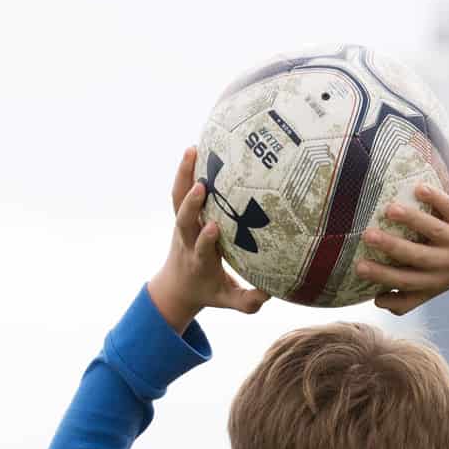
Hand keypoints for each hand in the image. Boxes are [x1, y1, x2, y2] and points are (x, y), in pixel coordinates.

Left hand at [146, 147, 270, 332]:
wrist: (176, 286)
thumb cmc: (208, 292)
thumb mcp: (229, 301)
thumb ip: (250, 301)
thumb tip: (273, 291)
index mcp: (199, 262)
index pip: (201, 250)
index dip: (205, 239)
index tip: (213, 227)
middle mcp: (187, 242)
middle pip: (183, 221)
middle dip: (190, 204)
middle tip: (201, 185)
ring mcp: (182, 227)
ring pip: (176, 200)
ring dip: (183, 176)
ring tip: (193, 149)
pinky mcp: (181, 215)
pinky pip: (179, 190)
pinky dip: (185, 170)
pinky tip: (195, 148)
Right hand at [355, 184, 448, 324]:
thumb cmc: (445, 275)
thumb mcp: (428, 291)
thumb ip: (403, 301)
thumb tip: (375, 301)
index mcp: (431, 281)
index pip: (404, 280)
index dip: (382, 275)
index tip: (358, 267)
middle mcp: (444, 262)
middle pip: (416, 257)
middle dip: (392, 247)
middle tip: (366, 236)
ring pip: (434, 230)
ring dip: (412, 220)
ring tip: (389, 209)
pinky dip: (436, 198)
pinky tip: (417, 188)